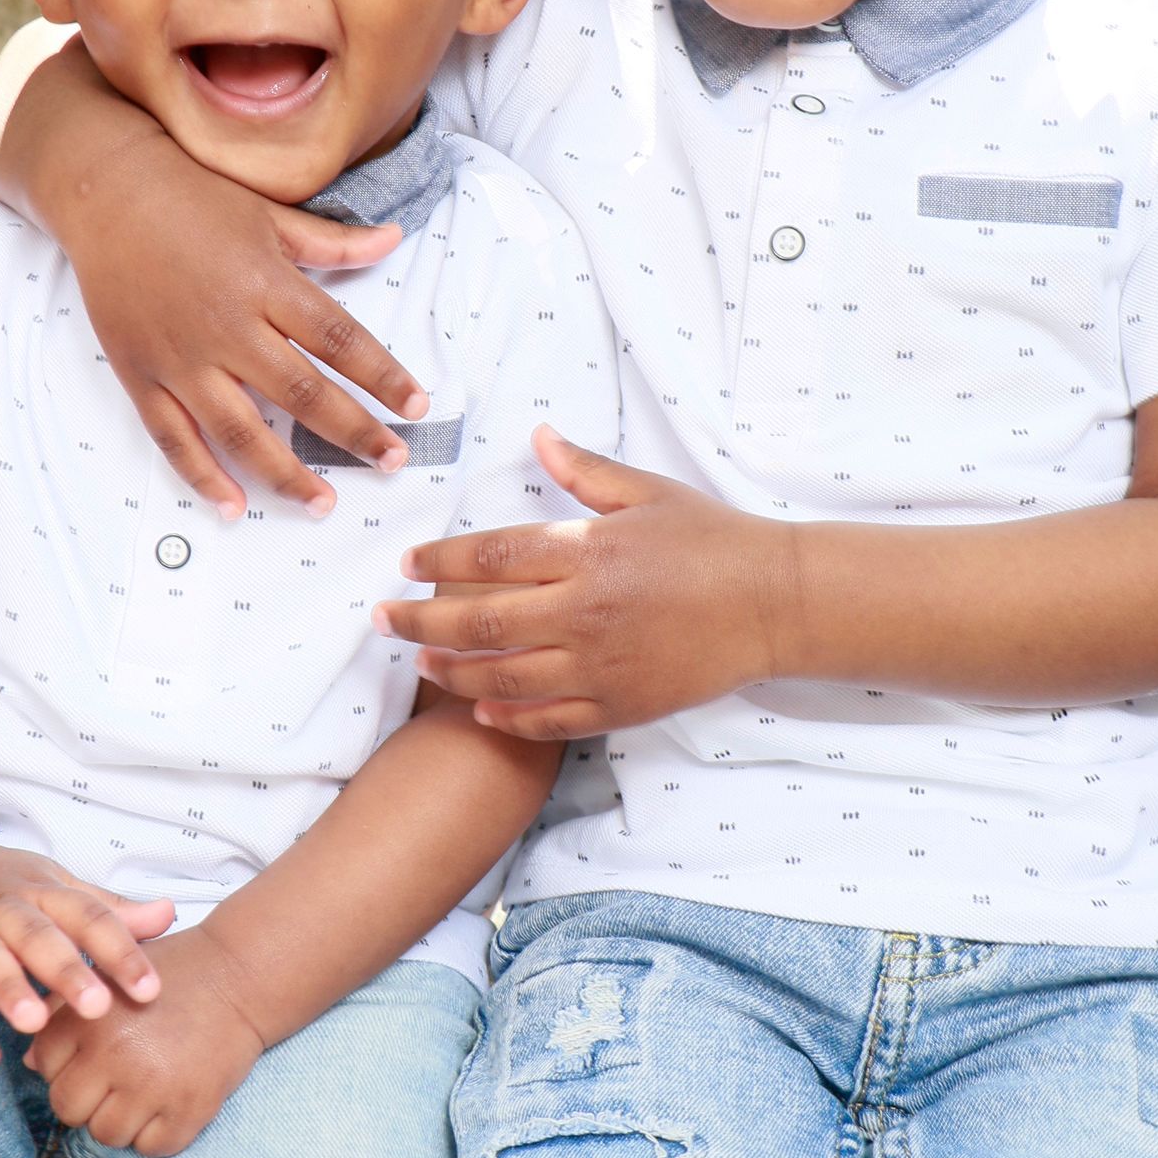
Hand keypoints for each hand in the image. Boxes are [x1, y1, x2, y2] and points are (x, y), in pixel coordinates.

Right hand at [0, 837, 173, 1068]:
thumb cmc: (6, 888)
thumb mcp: (57, 889)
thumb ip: (109, 910)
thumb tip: (170, 914)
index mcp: (42, 891)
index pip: (87, 916)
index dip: (120, 950)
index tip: (151, 989)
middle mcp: (2, 908)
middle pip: (36, 935)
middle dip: (67, 970)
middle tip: (98, 1006)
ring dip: (9, 988)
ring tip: (34, 1023)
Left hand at [29, 924, 266, 1155]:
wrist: (242, 975)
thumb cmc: (173, 971)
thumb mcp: (110, 974)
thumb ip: (62, 1010)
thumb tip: (27, 1061)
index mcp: (89, 1019)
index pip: (43, 1068)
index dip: (65, 1065)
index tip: (92, 1056)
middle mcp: (115, 1055)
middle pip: (68, 1110)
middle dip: (87, 1099)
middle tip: (117, 1079)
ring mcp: (152, 1087)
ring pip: (106, 1135)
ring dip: (121, 1119)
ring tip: (145, 1089)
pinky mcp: (188, 1110)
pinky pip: (151, 1148)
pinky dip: (157, 1134)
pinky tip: (169, 1103)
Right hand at [67, 117, 431, 517]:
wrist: (106, 192)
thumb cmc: (193, 196)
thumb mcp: (269, 213)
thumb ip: (333, 241)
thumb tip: (394, 239)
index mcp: (267, 284)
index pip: (340, 341)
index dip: (384, 377)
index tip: (417, 406)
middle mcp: (228, 327)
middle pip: (301, 395)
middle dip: (353, 434)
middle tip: (392, 462)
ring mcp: (182, 357)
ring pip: (240, 432)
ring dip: (286, 475)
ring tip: (323, 504)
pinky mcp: (141, 375)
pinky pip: (174, 438)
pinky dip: (202, 477)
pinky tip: (234, 507)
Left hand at [373, 427, 796, 739]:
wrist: (774, 603)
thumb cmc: (711, 541)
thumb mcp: (648, 492)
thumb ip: (585, 471)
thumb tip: (537, 436)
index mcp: (588, 552)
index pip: (492, 558)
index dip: (440, 562)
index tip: (406, 564)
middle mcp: (584, 613)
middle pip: (479, 623)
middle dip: (420, 622)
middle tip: (383, 620)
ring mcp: (600, 667)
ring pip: (503, 678)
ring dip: (452, 673)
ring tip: (421, 666)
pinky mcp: (621, 706)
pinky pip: (548, 721)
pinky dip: (508, 717)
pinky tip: (480, 709)